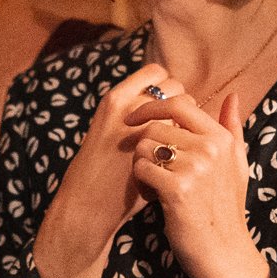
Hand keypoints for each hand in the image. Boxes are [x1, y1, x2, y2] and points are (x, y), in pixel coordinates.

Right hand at [34, 61, 179, 277]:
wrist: (88, 203)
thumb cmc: (101, 169)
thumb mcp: (110, 128)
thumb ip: (136, 113)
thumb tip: (169, 102)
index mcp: (115, 99)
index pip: (155, 74)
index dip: (166, 89)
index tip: (165, 108)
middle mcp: (129, 107)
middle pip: (174, 87)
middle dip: (180, 106)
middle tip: (175, 128)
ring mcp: (144, 128)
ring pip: (184, 109)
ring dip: (187, 121)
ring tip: (177, 142)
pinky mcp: (156, 150)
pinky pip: (185, 132)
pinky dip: (188, 139)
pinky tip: (179, 156)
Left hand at [127, 86, 266, 277]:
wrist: (224, 253)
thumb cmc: (226, 209)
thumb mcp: (237, 164)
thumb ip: (232, 128)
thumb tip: (232, 96)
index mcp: (221, 138)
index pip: (179, 104)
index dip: (152, 106)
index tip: (136, 118)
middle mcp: (210, 148)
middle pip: (155, 126)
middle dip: (145, 146)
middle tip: (153, 170)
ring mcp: (195, 168)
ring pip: (144, 147)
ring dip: (141, 165)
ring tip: (155, 185)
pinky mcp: (178, 190)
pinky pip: (141, 169)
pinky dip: (140, 183)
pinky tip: (153, 198)